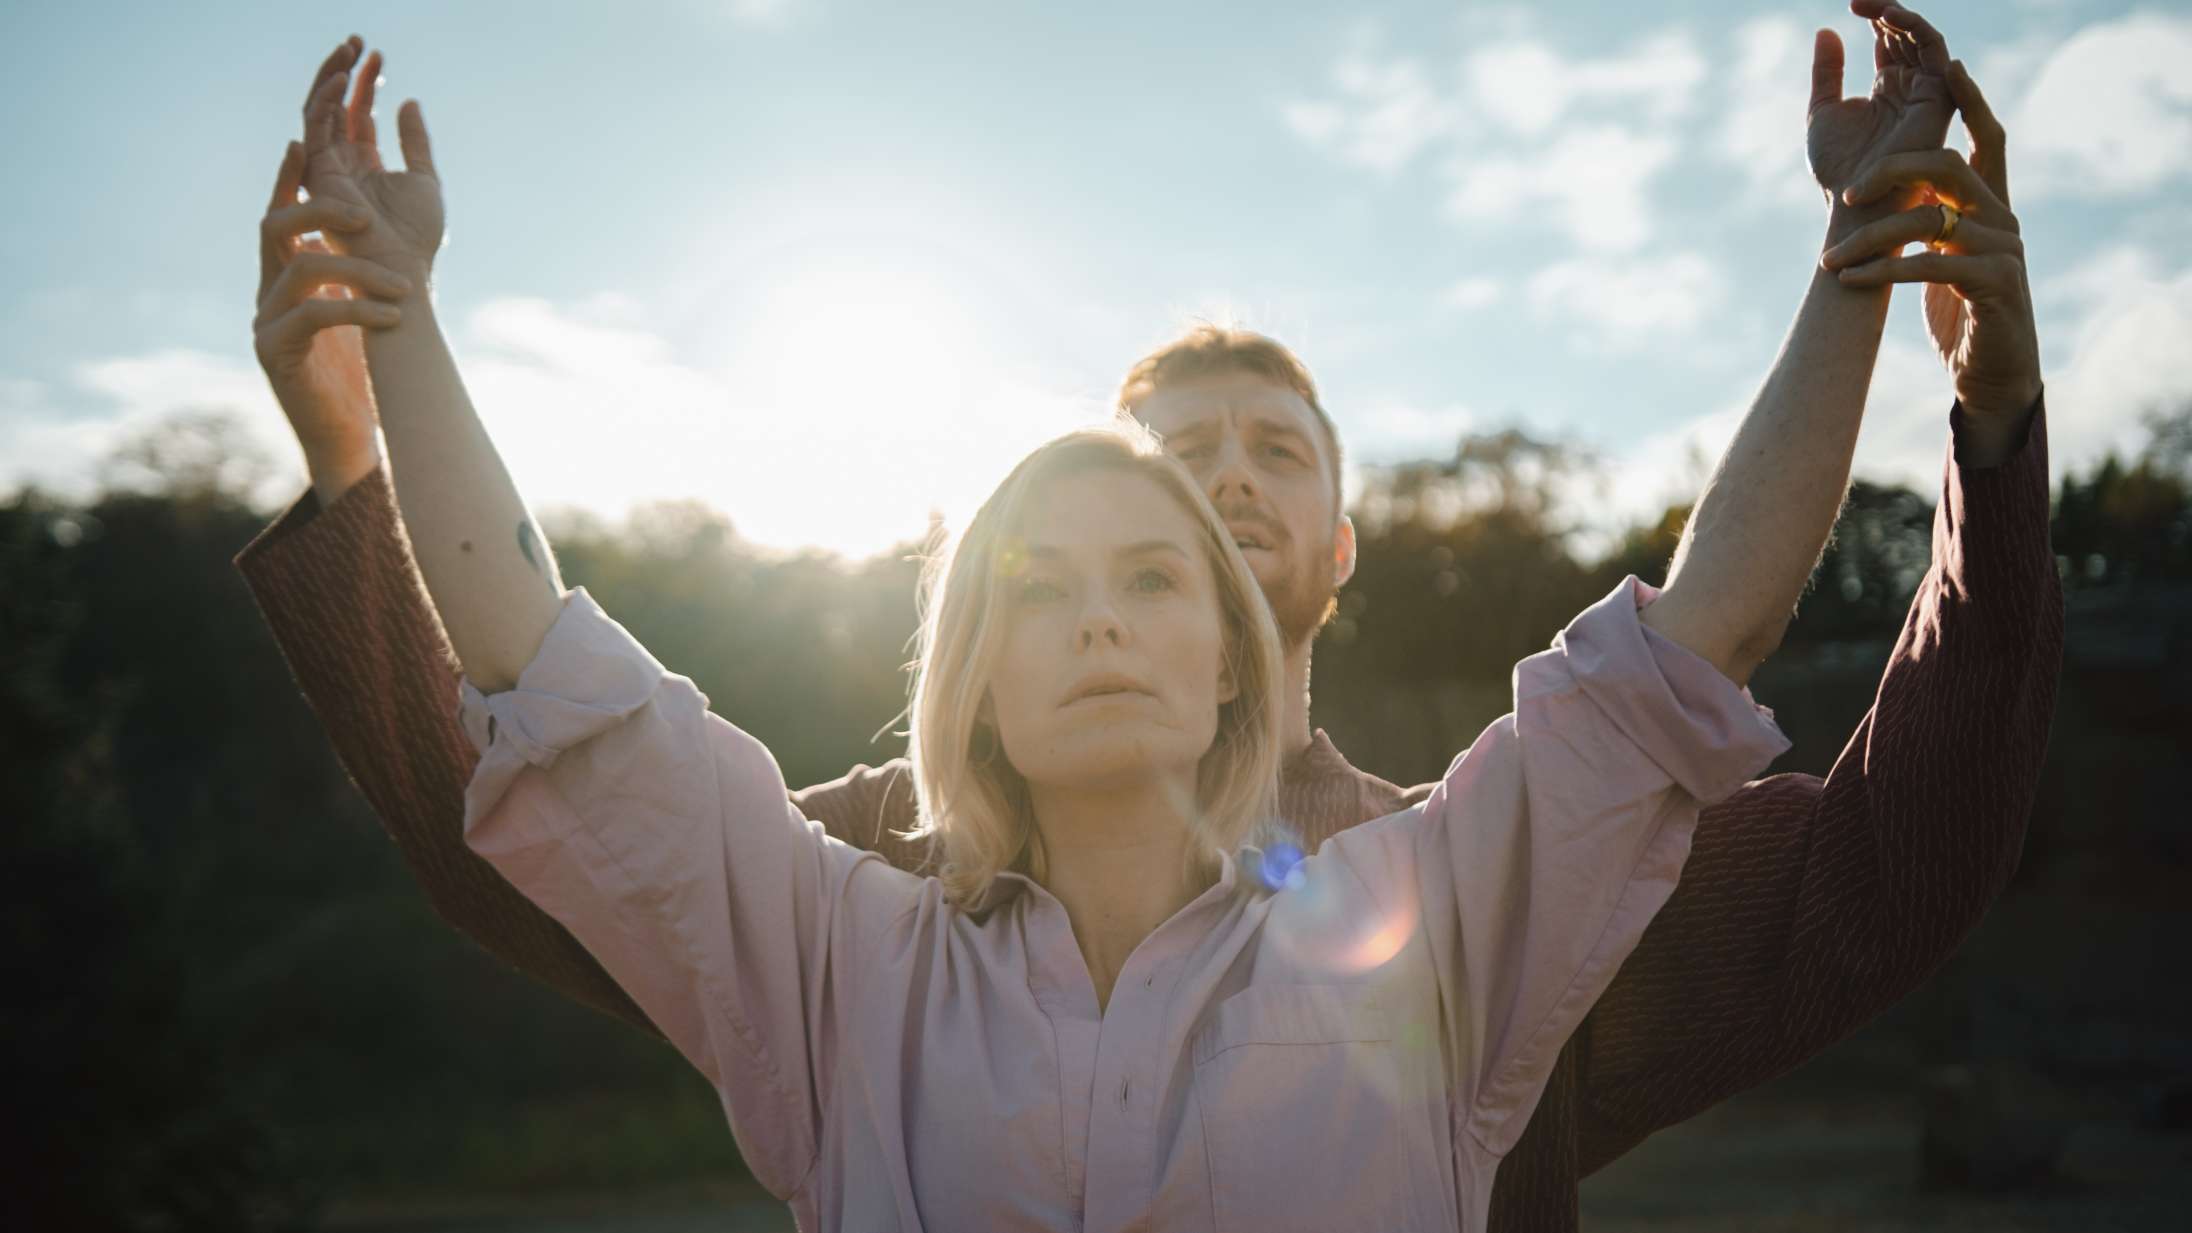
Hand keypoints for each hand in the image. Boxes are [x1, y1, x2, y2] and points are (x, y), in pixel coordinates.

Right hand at [253, 140, 413, 479]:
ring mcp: (266, 323)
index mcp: (284, 277)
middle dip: (318, 210)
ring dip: (357, 270)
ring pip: (301, 270)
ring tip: (405, 286)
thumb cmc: (360, 374)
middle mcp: (267, 293)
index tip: (302, 142)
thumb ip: (355, 272)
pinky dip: (356, 309)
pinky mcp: (276, 354)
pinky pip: (312, 316)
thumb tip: (372, 232)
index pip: (280, 217)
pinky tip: (391, 316)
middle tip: (363, 216)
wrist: (349, 438)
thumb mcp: (359, 309)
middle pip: (274, 227)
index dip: (286, 179)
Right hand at [301, 36, 443, 276]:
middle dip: (342, 72)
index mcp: (362, 167)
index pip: (358, 115)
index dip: (366, 83)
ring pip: (319, 113)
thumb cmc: (416, 240)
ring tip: (349, 49)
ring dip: (332, 78)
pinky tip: (342, 78)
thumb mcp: (424, 180)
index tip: (377, 55)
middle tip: (357, 40)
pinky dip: (325, 102)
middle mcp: (339, 166)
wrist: (402, 273)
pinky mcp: (316, 179)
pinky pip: (314, 132)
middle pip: (334, 108)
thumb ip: (415, 142)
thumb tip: (409, 102)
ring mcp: (325, 172)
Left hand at [1806, 2, 1954, 199]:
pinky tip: (1890, 18)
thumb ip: (1827, 72)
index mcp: (1887, 90)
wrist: (1853, 203)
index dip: (1874, 17)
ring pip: (1923, 40)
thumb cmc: (1836, 169)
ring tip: (1874, 6)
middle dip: (1885, 11)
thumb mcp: (1823, 111)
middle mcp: (1911, 89)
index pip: (1888, 41)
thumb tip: (1827, 30)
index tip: (1850, 3)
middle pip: (1907, 36)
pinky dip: (1916, 29)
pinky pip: (1936, 54)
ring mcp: (1926, 94)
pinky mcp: (1938, 100)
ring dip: (1901, 16)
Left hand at [1821, 61, 2041, 423]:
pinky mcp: (1996, 285)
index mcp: (1991, 206)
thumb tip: (1891, 197)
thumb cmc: (1961, 314)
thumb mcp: (1942, 260)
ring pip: (1929, 220)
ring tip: (1827, 261)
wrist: (1992, 374)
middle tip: (1846, 192)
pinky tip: (1852, 280)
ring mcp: (2004, 250)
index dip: (1973, 100)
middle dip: (1893, 170)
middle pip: (1949, 166)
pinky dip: (1885, 270)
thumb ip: (1928, 224)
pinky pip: (1932, 264)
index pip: (1988, 140)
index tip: (1951, 65)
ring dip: (1870, 239)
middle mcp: (2003, 219)